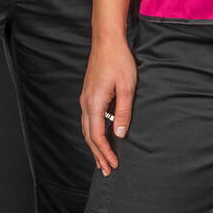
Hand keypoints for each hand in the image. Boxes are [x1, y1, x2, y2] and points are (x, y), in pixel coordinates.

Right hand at [79, 35, 136, 174]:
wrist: (107, 41)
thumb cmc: (119, 61)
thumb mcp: (127, 87)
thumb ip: (123, 112)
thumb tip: (120, 134)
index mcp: (94, 103)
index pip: (98, 136)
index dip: (105, 152)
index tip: (114, 165)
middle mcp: (86, 103)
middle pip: (89, 136)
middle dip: (98, 154)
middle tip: (106, 171)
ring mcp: (85, 98)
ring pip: (87, 128)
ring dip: (94, 145)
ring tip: (102, 160)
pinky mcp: (88, 94)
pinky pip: (88, 119)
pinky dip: (93, 133)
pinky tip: (100, 137)